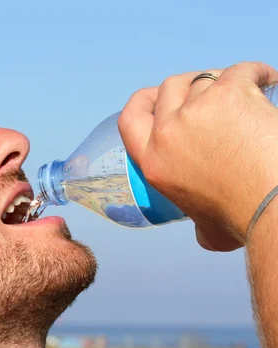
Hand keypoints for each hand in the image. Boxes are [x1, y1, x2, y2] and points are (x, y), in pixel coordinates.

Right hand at [118, 62, 277, 250]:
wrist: (271, 205)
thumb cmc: (243, 219)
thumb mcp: (204, 229)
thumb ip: (197, 224)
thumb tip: (203, 230)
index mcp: (153, 162)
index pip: (130, 118)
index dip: (143, 101)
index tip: (156, 97)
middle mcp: (168, 133)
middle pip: (169, 88)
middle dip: (187, 84)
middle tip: (207, 88)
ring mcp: (197, 110)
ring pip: (205, 78)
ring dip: (222, 80)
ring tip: (247, 91)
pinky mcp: (230, 94)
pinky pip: (241, 70)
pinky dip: (256, 72)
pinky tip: (268, 79)